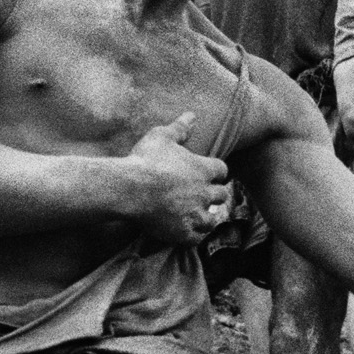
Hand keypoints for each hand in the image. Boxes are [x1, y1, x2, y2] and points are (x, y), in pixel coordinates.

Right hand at [116, 112, 232, 244]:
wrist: (130, 188)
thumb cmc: (145, 159)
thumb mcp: (161, 136)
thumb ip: (180, 128)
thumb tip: (192, 114)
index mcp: (203, 169)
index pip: (222, 170)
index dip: (216, 172)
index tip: (210, 174)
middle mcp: (204, 193)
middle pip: (221, 196)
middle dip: (214, 195)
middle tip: (204, 196)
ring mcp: (195, 214)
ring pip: (212, 220)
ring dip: (207, 218)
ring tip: (198, 216)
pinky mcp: (183, 232)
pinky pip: (196, 239)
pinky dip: (194, 236)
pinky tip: (187, 232)